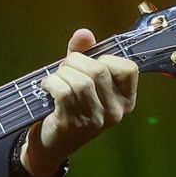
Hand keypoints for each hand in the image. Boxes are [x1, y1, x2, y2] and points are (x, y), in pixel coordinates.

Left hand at [27, 28, 139, 173]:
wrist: (52, 143)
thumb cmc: (71, 105)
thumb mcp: (82, 78)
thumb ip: (85, 54)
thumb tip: (84, 33)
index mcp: (126, 99)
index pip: (128, 68)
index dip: (105, 58)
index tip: (90, 64)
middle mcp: (116, 112)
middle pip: (98, 70)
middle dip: (75, 62)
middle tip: (64, 69)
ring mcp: (95, 120)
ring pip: (80, 81)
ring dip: (61, 73)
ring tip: (55, 79)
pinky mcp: (73, 124)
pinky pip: (63, 92)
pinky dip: (51, 83)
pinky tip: (47, 87)